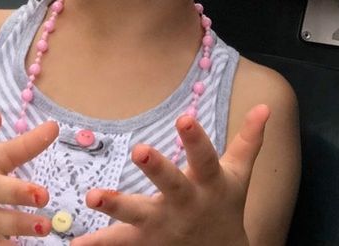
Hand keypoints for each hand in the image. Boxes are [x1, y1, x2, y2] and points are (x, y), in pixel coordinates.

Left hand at [74, 105, 269, 245]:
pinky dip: (97, 244)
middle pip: (170, 184)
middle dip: (156, 168)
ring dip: (114, 206)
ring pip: (137, 216)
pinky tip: (73, 243)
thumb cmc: (226, 206)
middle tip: (140, 148)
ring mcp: (163, 226)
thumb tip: (264, 107)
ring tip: (91, 197)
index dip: (196, 138)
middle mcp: (185, 204)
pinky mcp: (145, 244)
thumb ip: (249, 140)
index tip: (185, 117)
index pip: (205, 157)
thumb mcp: (240, 175)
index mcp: (208, 183)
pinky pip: (118, 244)